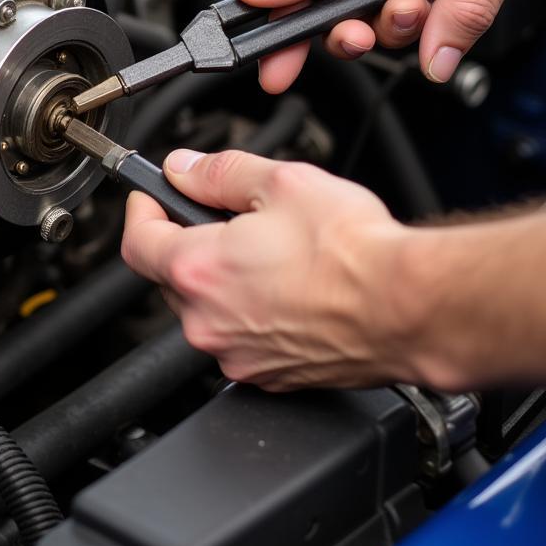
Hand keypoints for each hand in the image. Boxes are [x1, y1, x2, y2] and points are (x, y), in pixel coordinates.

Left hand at [120, 148, 414, 390]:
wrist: (409, 308)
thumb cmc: (354, 252)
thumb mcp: (281, 183)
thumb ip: (219, 173)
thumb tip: (184, 169)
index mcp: (200, 270)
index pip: (136, 241)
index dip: (141, 210)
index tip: (151, 195)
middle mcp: (208, 321)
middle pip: (171, 276)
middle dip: (190, 243)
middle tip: (228, 218)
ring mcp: (237, 355)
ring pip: (208, 309)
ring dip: (223, 280)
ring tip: (272, 255)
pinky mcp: (268, 376)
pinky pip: (240, 338)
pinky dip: (251, 313)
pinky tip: (289, 290)